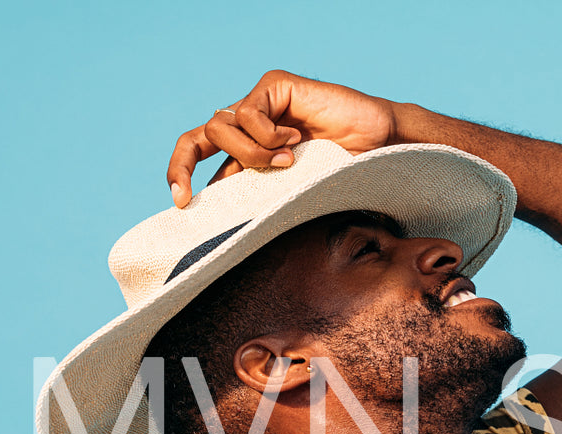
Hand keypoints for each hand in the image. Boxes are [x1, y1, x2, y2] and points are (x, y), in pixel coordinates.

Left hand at [166, 70, 398, 207]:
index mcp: (248, 150)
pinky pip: (249, 114)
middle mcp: (248, 124)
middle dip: (183, 165)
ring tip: (286, 163)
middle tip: (184, 195)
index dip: (183, 176)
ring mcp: (259, 102)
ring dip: (250, 154)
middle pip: (195, 137)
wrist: (380, 144)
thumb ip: (256, 194)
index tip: (182, 206)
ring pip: (221, 128)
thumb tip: (220, 220)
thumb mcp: (290, 191)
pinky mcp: (274, 86)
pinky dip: (267, 136)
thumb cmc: (344, 171)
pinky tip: (296, 140)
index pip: (202, 158)